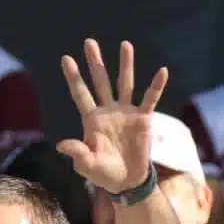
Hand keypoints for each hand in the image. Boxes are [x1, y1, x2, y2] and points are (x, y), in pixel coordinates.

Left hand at [57, 39, 167, 193]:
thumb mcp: (87, 165)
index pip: (81, 94)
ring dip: (125, 65)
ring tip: (125, 45)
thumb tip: (61, 144)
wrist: (126, 181)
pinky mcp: (142, 119)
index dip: (74, 77)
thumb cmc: (103, 174)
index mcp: (91, 120)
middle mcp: (108, 111)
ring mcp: (126, 113)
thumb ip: (77, 153)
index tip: (65, 58)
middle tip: (89, 42)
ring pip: (125, 84)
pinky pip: (150, 98)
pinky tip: (162, 71)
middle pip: (101, 82)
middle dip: (95, 63)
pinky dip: (156, 86)